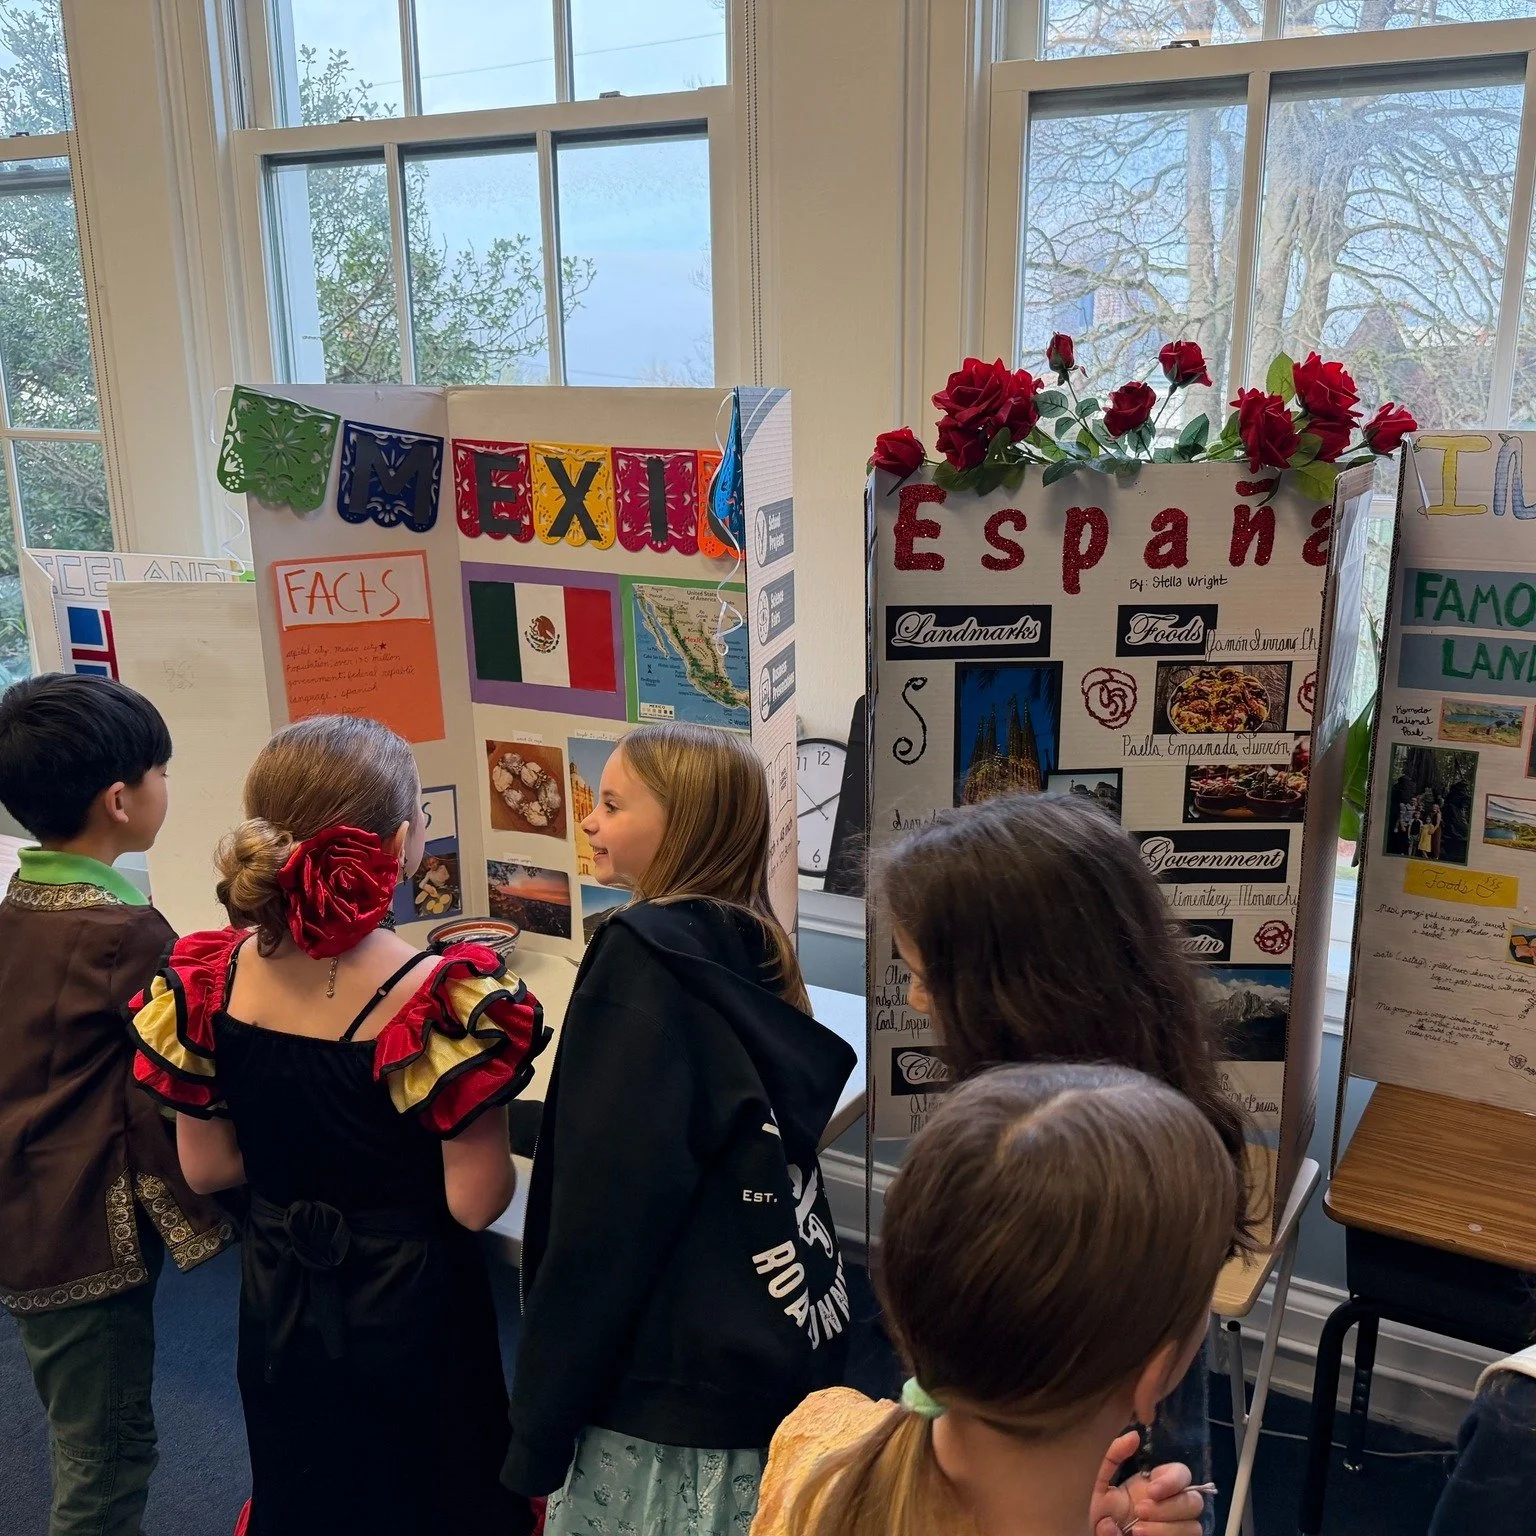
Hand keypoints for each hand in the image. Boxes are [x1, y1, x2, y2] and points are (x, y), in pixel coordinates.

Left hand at [1090, 1429, 1207, 1535]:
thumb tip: (1135, 1436)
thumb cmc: (1099, 1511)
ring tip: (1136, 1532)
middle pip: (1194, 1501)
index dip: (1173, 1481)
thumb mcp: (1099, 1481)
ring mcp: (1177, 1528)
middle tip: (1139, 1512)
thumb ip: (1113, 1456)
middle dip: (1167, 1508)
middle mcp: (1171, 1505)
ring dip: (1166, 1530)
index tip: (1151, 1491)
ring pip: (1194, 1527)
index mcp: (1156, 1485)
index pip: (1183, 1473)